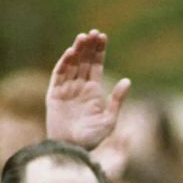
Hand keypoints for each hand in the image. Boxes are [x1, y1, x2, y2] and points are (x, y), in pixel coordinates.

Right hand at [46, 29, 130, 149]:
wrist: (71, 150)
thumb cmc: (92, 139)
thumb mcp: (109, 120)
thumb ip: (117, 101)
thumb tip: (127, 80)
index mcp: (94, 91)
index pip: (96, 65)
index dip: (99, 51)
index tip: (102, 37)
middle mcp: (80, 87)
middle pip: (84, 61)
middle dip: (88, 47)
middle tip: (93, 33)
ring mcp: (66, 90)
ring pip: (71, 65)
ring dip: (77, 51)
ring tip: (82, 37)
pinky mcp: (54, 95)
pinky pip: (58, 76)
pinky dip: (63, 64)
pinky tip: (70, 53)